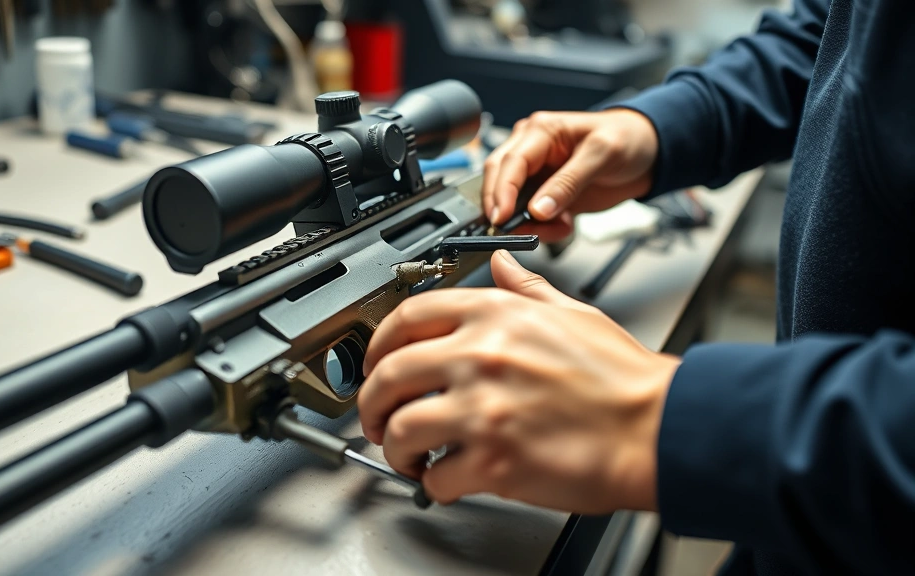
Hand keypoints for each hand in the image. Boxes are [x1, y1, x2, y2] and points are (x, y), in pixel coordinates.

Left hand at [357, 251, 679, 512]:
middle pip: (389, 374)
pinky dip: (432, 483)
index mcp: (496, 315)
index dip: (378, 343)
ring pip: (400, 428)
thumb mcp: (571, 313)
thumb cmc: (623, 378)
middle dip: (371, 402)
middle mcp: (481, 355)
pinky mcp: (493, 460)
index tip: (375, 362)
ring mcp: (483, 408)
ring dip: (395, 447)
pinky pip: (435, 475)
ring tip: (407, 455)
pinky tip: (444, 479)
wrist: (657, 428)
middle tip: (377, 417)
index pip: (407, 316)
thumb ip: (526, 289)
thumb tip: (501, 266)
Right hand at [482, 109, 658, 241]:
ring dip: (528, 223)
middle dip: (505, 209)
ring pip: (512, 204)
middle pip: (498, 182)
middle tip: (514, 231)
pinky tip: (564, 226)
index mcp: (540, 132)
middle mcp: (532, 152)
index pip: (509, 163)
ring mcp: (538, 176)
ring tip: (557, 228)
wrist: (649, 154)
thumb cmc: (628, 139)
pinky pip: (532, 218)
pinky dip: (543, 229)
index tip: (501, 217)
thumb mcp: (602, 154)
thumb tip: (538, 208)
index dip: (501, 191)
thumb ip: (568, 182)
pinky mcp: (547, 196)